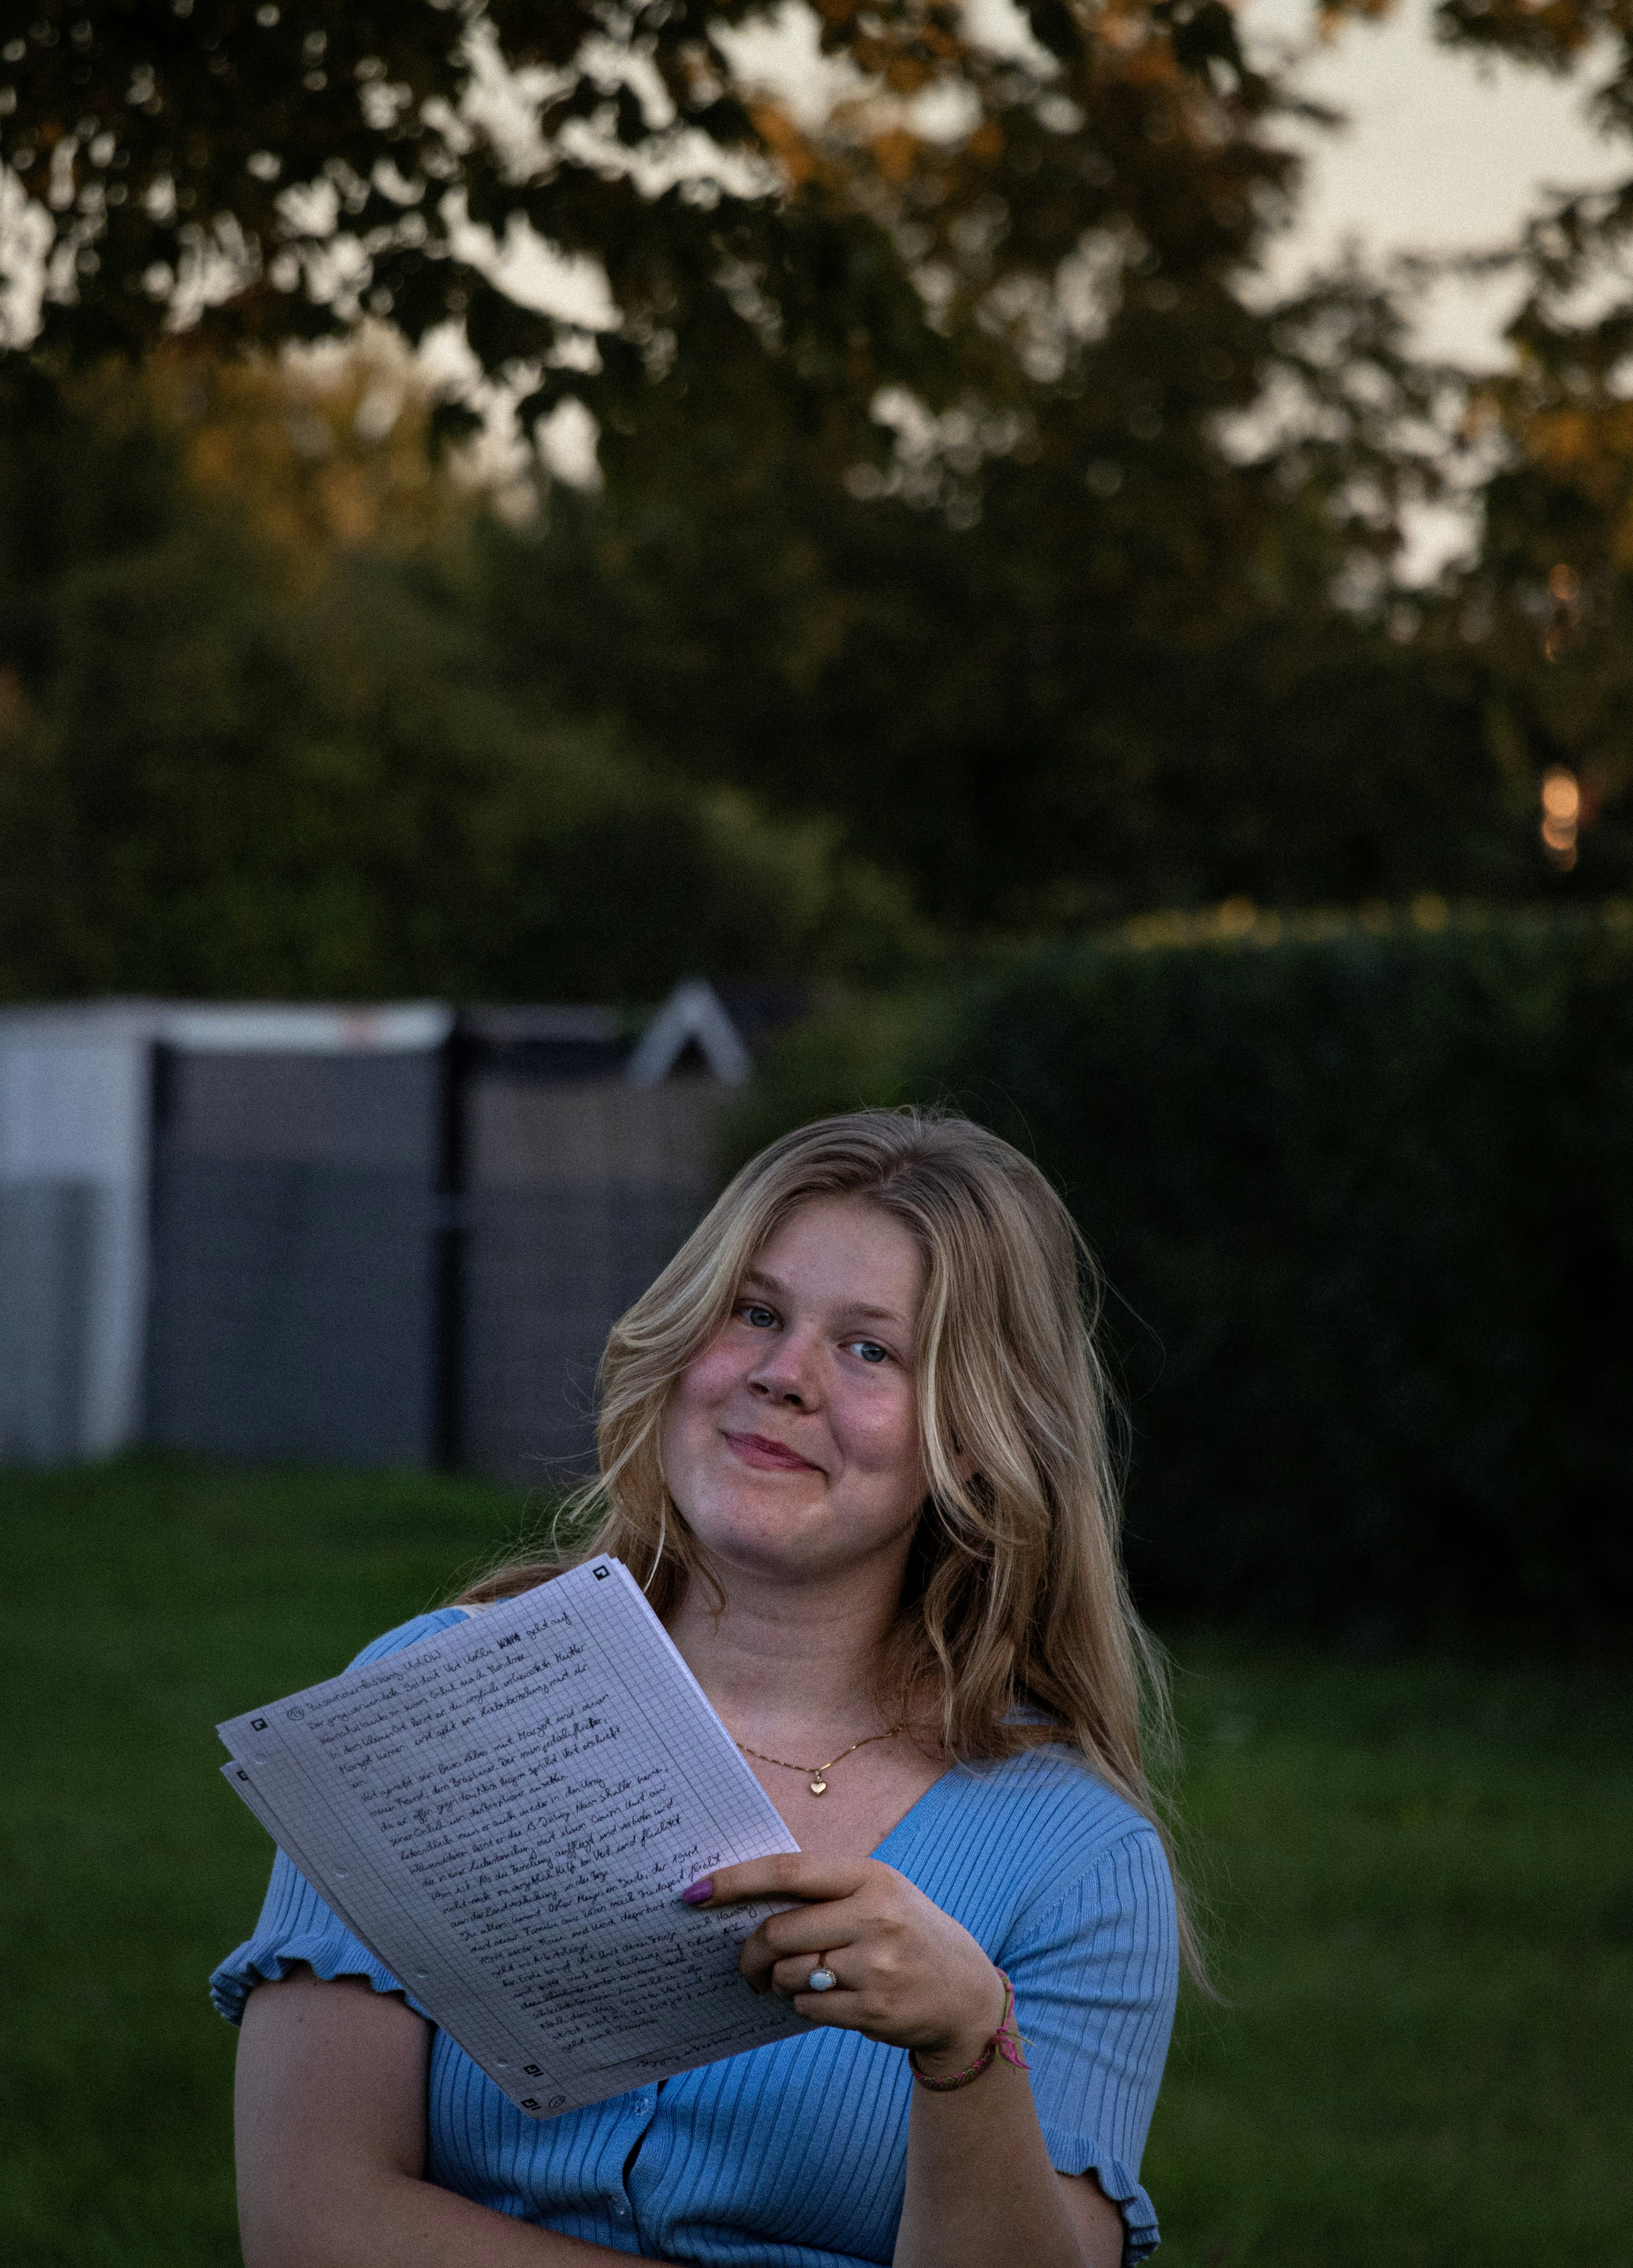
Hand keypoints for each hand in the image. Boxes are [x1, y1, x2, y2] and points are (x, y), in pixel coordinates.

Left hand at [687, 1856, 1009, 2074]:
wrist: (965, 1993)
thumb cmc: (907, 1933)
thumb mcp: (878, 1893)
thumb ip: (824, 1893)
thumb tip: (746, 1902)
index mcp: (870, 1877)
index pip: (787, 1873)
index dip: (735, 1881)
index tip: (695, 1892)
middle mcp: (874, 1916)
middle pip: (779, 1933)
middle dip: (752, 1952)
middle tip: (749, 1965)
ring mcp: (876, 1965)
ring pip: (790, 1974)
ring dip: (780, 1982)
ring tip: (797, 1980)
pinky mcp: (874, 2008)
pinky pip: (809, 2006)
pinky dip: (803, 2004)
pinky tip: (825, 1998)